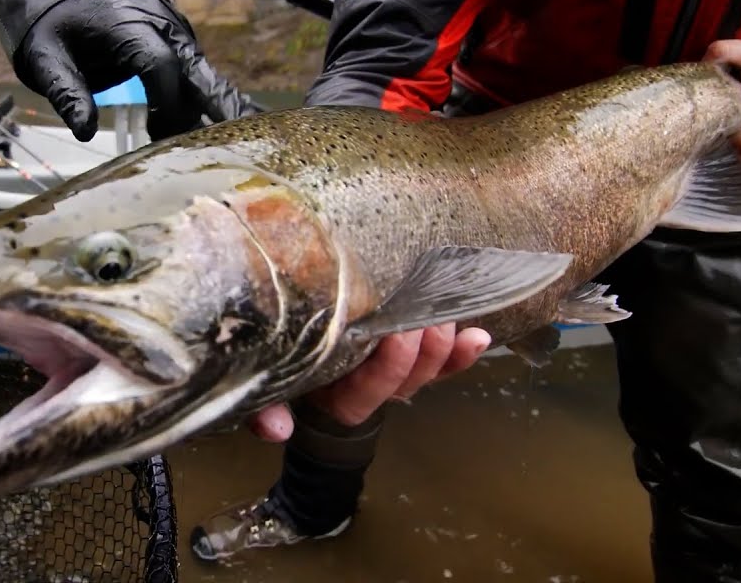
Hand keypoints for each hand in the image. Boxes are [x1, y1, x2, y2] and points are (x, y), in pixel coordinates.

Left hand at [14, 0, 262, 141]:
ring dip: (219, 111)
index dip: (166, 102)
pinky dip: (209, 105)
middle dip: (219, 108)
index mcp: (130, 25)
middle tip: (239, 139)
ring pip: (206, 78)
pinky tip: (221, 134)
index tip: (163, 137)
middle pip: (198, 72)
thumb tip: (84, 131)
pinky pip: (200, 78)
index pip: (159, 65)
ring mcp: (177, 38)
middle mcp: (163, 29)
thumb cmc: (58, 17)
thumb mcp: (45, 53)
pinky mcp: (180, 47)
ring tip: (243, 146)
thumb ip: (65, 91)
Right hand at [247, 323, 491, 441]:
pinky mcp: (413, 366)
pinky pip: (445, 367)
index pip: (374, 387)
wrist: (300, 375)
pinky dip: (463, 354)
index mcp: (341, 400)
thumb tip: (276, 429)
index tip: (394, 330)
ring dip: (444, 346)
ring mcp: (399, 380)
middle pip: (412, 378)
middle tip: (422, 312)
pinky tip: (478, 336)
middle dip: (423, 347)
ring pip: (431, 370)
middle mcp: (376, 394)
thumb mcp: (270, 389)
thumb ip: (262, 410)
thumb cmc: (287, 371)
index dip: (391, 363)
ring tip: (444, 314)